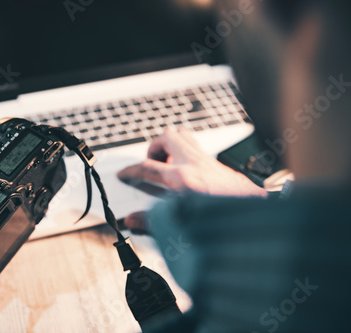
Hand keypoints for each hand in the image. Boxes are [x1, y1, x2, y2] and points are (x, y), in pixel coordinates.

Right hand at [117, 130, 266, 230]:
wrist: (255, 212)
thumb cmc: (223, 215)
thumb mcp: (182, 221)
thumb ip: (153, 221)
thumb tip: (133, 221)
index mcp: (182, 178)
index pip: (147, 167)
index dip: (131, 170)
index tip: (124, 174)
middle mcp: (194, 163)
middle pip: (167, 137)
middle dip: (154, 148)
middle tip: (152, 163)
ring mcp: (207, 160)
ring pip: (183, 135)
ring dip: (171, 144)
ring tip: (168, 162)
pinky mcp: (217, 162)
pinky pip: (196, 146)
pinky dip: (186, 151)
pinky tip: (187, 169)